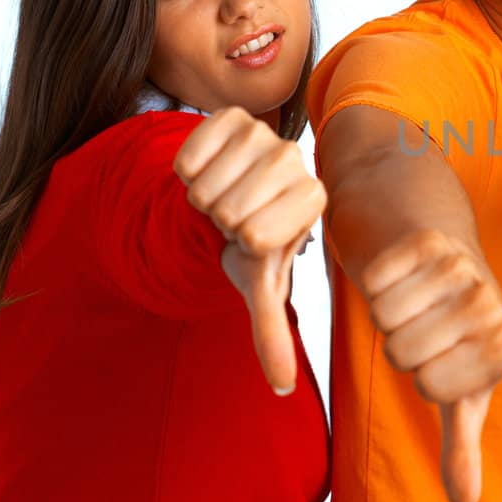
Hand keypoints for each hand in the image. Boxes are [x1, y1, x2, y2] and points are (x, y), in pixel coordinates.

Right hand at [173, 107, 326, 395]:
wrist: (228, 200)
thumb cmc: (252, 244)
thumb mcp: (261, 285)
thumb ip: (273, 333)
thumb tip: (283, 386)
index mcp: (314, 199)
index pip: (257, 234)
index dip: (243, 243)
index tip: (254, 237)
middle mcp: (299, 160)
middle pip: (230, 209)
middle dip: (221, 222)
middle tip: (235, 216)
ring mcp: (265, 133)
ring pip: (206, 185)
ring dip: (203, 198)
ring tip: (224, 197)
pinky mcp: (230, 115)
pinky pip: (188, 154)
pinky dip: (186, 172)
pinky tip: (209, 173)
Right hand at [360, 229, 501, 501]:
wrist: (443, 257)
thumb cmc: (452, 334)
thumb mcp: (460, 388)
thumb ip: (461, 446)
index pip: (430, 388)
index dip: (420, 376)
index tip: (440, 355)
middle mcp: (492, 304)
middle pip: (404, 353)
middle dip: (399, 345)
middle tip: (421, 325)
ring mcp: (465, 266)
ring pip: (385, 316)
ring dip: (385, 312)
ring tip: (413, 300)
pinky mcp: (432, 239)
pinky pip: (376, 278)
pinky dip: (376, 279)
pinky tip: (402, 272)